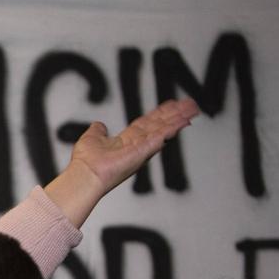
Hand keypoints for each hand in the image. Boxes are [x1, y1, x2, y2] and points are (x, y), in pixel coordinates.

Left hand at [45, 98, 199, 227]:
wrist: (85, 175)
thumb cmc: (86, 162)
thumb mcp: (92, 138)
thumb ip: (98, 130)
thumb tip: (99, 125)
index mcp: (126, 140)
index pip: (147, 123)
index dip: (159, 114)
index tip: (171, 104)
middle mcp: (137, 144)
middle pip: (160, 124)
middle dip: (175, 114)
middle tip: (190, 103)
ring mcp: (142, 148)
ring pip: (164, 129)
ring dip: (179, 118)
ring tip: (192, 108)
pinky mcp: (144, 151)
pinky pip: (161, 136)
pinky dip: (173, 128)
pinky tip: (184, 120)